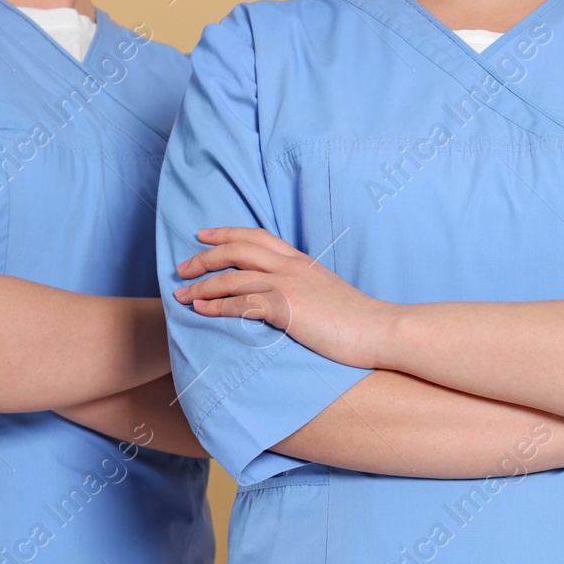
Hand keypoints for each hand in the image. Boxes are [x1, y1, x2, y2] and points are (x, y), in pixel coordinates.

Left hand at [174, 227, 398, 368]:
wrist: (381, 330)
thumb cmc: (360, 321)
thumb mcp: (328, 294)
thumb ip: (306, 289)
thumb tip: (291, 299)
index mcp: (301, 261)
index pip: (256, 237)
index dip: (226, 233)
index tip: (203, 236)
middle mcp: (291, 267)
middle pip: (237, 249)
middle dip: (204, 256)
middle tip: (182, 267)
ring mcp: (289, 285)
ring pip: (233, 276)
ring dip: (202, 284)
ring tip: (182, 293)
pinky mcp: (287, 308)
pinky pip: (242, 303)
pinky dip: (217, 306)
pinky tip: (201, 311)